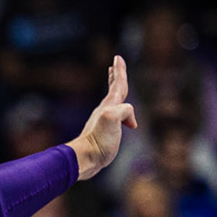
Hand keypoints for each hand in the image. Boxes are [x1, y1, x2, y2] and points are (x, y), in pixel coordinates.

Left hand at [66, 56, 137, 180]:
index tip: (117, 57)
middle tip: (116, 63)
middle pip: (113, 89)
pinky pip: (115, 116)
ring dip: (116, 90)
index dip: (119, 71)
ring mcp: (103, 121)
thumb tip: (131, 120)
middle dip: (116, 75)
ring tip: (116, 83)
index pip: (117, 85)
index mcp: (109, 106)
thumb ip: (124, 110)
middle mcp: (105, 111)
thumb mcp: (112, 119)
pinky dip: (121, 112)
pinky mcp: (104, 132)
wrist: (85, 158)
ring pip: (113, 102)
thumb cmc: (99, 141)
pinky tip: (125, 120)